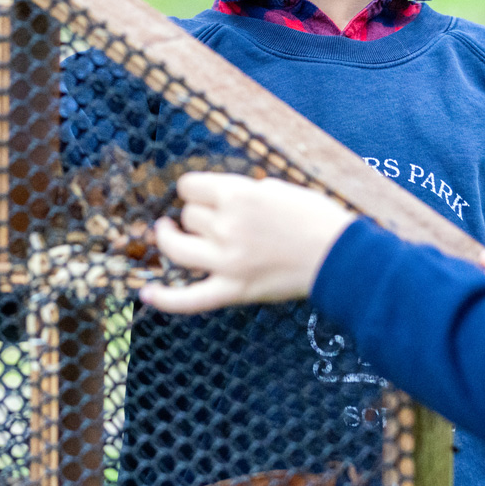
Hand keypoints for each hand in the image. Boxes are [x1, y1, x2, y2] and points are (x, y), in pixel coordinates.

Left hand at [139, 172, 354, 313]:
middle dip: (196, 216)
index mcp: (238, 195)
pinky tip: (145, 292)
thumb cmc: (314, 218)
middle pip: (187, 217)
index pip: (189, 187)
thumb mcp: (276, 188)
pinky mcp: (233, 290)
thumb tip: (217, 198)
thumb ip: (242, 192)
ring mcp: (226, 261)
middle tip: (214, 220)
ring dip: (173, 240)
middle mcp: (227, 226)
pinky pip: (189, 298)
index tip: (203, 195)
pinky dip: (164, 298)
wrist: (340, 256)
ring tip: (172, 236)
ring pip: (177, 248)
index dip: (194, 190)